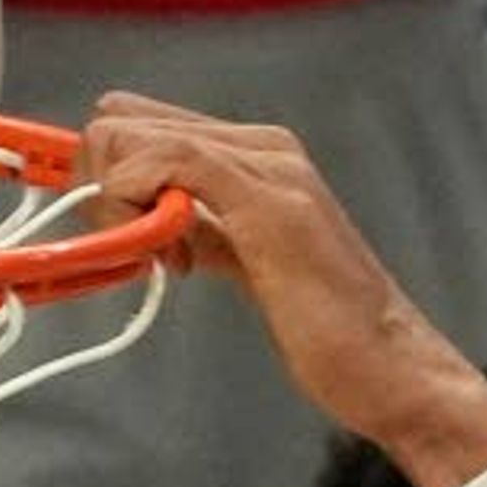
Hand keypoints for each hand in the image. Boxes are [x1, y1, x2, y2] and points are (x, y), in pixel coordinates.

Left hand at [77, 94, 486, 486]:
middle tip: (131, 252)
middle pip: (120, 120)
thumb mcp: (247, 263)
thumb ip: (203, 231)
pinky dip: (140, 209)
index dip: (100, 178)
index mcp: (254, 155)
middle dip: (96, 188)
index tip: (120, 240)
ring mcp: (269, 167)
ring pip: (134, 138)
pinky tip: (174, 264)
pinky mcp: (269, 202)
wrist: (390, 365)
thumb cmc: (326, 328)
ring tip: (160, 262)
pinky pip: (170, 165)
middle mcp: (261, 146)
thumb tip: (149, 225)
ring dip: (115, 206)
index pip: (137, 124)